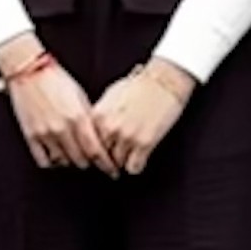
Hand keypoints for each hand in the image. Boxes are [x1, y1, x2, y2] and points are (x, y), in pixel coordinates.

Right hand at [0, 48, 99, 170]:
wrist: (29, 70)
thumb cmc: (56, 79)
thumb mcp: (80, 97)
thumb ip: (89, 120)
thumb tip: (98, 139)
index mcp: (78, 118)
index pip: (96, 151)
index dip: (106, 164)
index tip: (111, 170)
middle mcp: (62, 128)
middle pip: (81, 159)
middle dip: (90, 163)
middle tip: (94, 162)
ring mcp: (45, 133)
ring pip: (63, 162)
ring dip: (72, 162)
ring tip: (75, 157)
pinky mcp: (31, 135)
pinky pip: (43, 160)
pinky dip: (52, 162)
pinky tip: (57, 157)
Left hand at [87, 61, 195, 176]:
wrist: (163, 81)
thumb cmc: (139, 85)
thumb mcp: (110, 96)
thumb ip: (100, 115)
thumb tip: (93, 130)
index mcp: (98, 116)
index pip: (87, 143)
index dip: (93, 150)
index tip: (98, 154)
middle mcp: (109, 128)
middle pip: (101, 156)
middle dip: (107, 158)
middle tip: (114, 159)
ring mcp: (126, 137)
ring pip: (117, 163)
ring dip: (122, 162)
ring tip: (128, 157)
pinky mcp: (144, 144)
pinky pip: (134, 167)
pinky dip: (135, 166)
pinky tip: (138, 160)